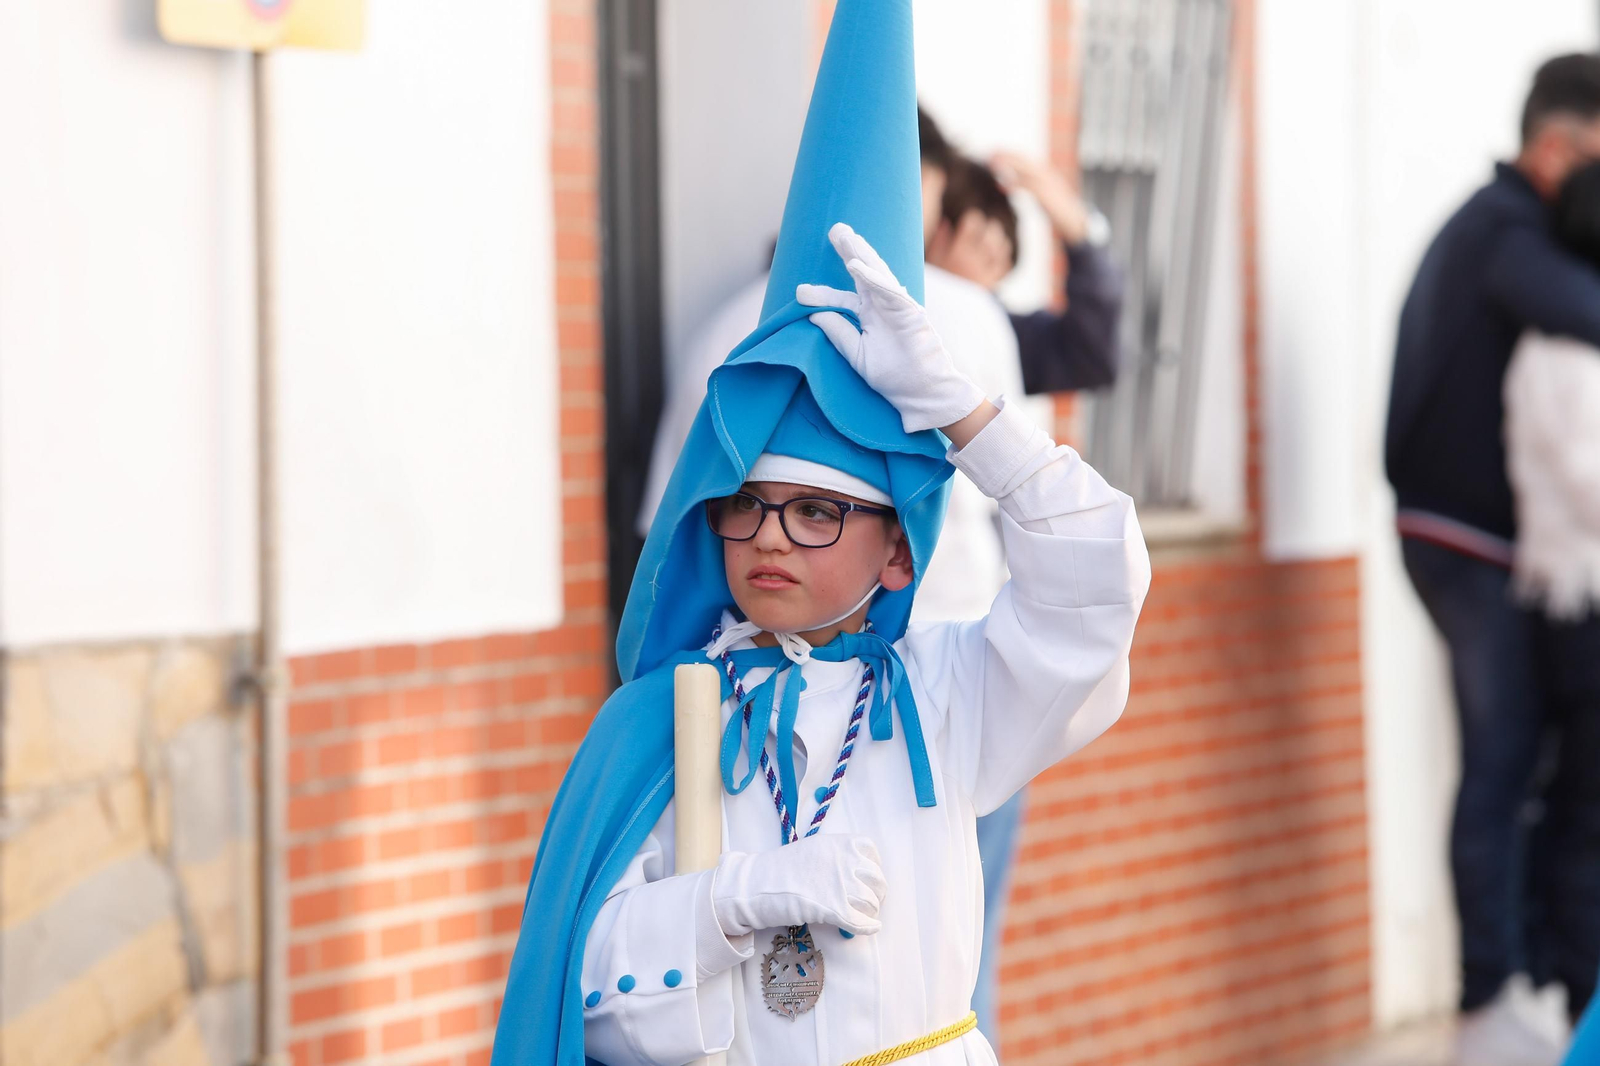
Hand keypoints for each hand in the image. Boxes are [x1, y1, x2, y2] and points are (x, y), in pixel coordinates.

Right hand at [711, 833, 887, 936]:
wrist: (759, 883)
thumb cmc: (780, 868)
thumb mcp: (812, 850)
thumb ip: (834, 857)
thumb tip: (849, 875)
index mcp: (839, 843)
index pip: (871, 853)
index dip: (874, 868)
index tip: (868, 878)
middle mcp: (845, 861)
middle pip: (876, 880)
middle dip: (876, 893)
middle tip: (868, 902)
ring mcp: (841, 885)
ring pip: (870, 902)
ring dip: (870, 912)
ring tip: (864, 916)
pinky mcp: (835, 909)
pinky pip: (861, 922)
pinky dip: (868, 927)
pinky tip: (871, 928)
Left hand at [796, 222, 985, 433]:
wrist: (920, 393)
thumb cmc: (893, 377)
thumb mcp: (856, 354)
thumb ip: (838, 333)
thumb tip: (814, 314)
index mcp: (869, 316)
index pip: (841, 299)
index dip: (821, 294)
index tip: (800, 292)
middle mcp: (882, 306)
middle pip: (863, 274)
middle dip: (849, 251)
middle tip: (834, 230)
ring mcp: (897, 307)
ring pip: (878, 274)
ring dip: (862, 254)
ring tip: (845, 235)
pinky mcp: (910, 313)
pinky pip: (890, 291)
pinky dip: (874, 278)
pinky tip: (858, 265)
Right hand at [926, 208, 1013, 290]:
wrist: (947, 316)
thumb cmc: (936, 287)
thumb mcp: (932, 264)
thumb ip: (939, 241)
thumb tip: (946, 222)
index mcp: (959, 252)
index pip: (973, 223)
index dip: (972, 219)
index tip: (969, 222)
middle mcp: (976, 260)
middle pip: (992, 232)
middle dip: (988, 227)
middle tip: (982, 229)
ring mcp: (988, 272)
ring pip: (1002, 246)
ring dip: (997, 240)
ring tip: (990, 241)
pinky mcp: (994, 283)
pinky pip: (1005, 264)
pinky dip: (1002, 257)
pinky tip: (995, 257)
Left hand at [991, 151, 1088, 245]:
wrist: (1077, 222)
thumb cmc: (1059, 212)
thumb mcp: (1042, 196)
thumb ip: (1026, 188)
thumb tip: (1008, 185)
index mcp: (1047, 173)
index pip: (1026, 158)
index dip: (1011, 153)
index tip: (996, 151)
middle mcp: (1048, 174)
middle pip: (1024, 159)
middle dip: (1007, 154)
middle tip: (990, 152)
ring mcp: (1049, 184)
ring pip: (1025, 169)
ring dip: (1008, 164)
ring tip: (992, 163)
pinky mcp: (1047, 196)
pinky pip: (1029, 187)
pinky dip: (1015, 184)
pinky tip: (1003, 186)